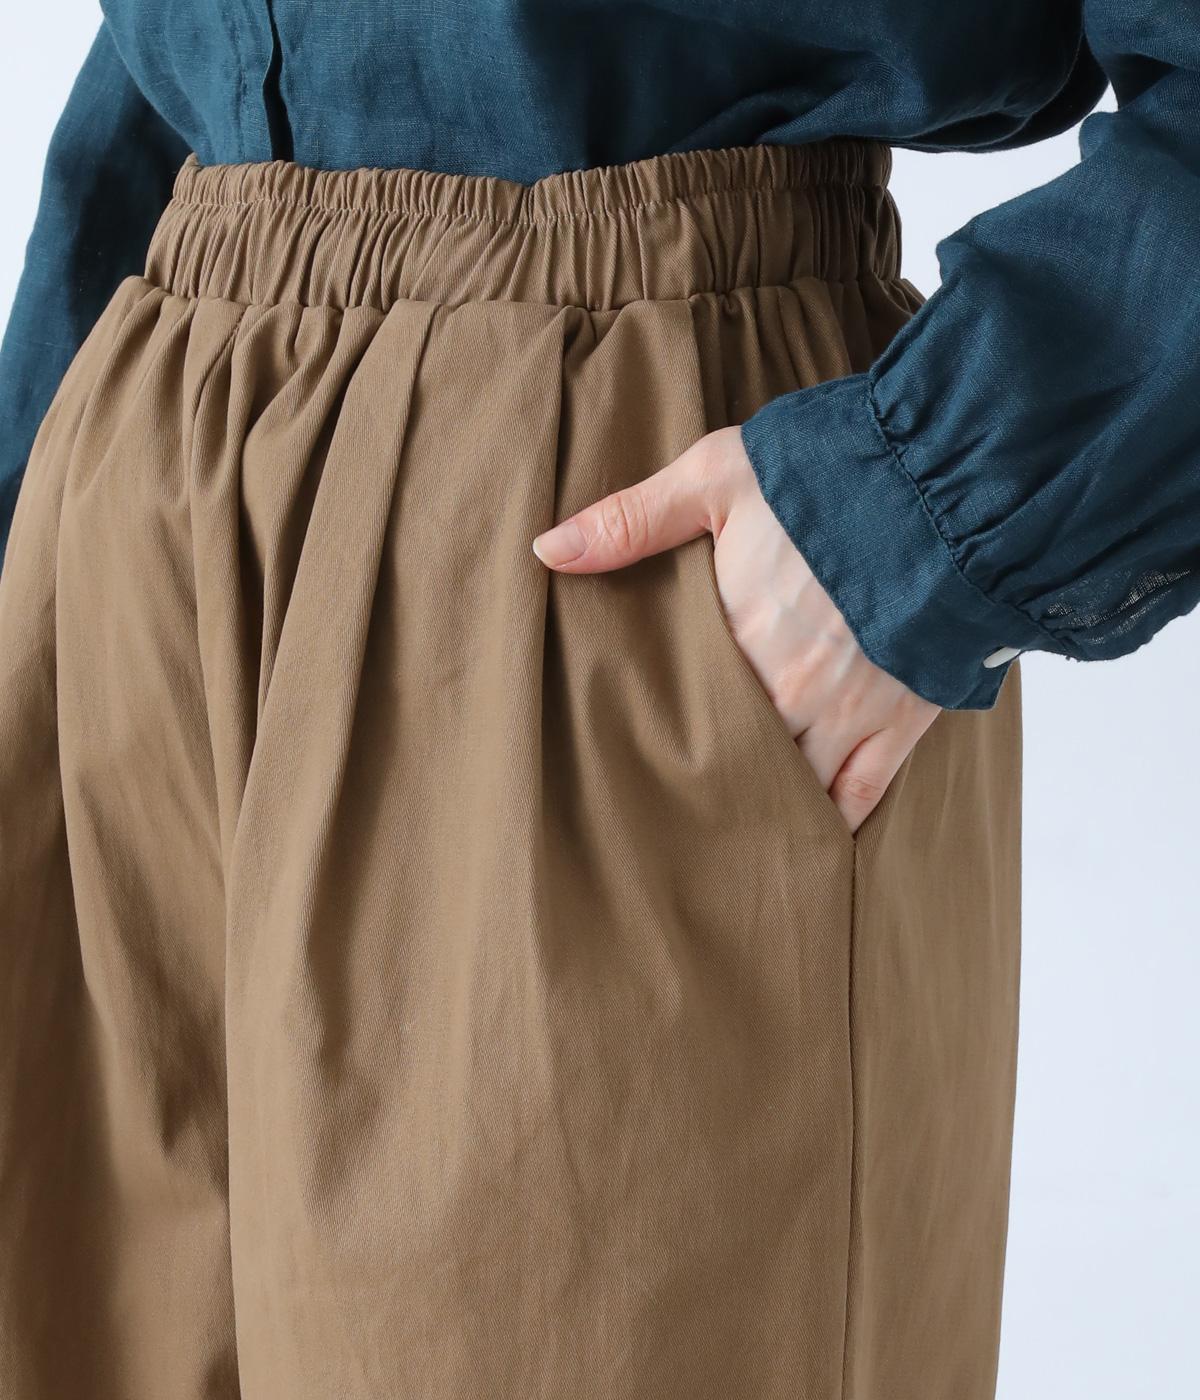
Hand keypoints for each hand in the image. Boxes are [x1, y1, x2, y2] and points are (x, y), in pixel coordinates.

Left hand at [531, 425, 940, 834]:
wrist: (947, 484)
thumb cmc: (830, 475)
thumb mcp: (717, 475)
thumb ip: (632, 520)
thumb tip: (547, 550)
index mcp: (738, 640)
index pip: (680, 712)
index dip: (653, 738)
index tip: (624, 760)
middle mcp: (789, 692)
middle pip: (733, 759)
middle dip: (704, 780)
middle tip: (669, 809)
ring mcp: (849, 714)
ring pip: (791, 787)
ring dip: (759, 805)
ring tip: (724, 832)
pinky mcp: (903, 721)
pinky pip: (864, 793)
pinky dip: (833, 820)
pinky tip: (807, 839)